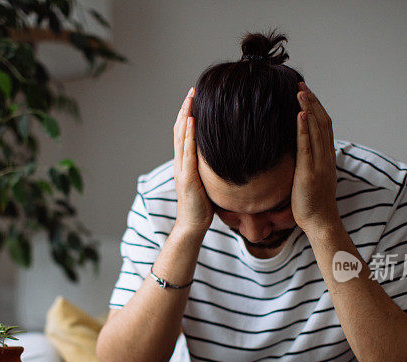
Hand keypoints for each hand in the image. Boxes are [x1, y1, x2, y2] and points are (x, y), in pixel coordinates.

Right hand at [173, 87, 213, 235]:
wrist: (192, 226)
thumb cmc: (202, 207)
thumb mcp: (208, 182)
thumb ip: (211, 168)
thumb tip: (226, 157)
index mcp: (185, 163)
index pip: (184, 134)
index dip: (188, 115)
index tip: (195, 98)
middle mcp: (180, 163)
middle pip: (180, 130)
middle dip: (185, 109)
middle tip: (192, 90)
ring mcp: (182, 169)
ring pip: (181, 137)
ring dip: (185, 116)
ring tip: (190, 99)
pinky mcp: (187, 178)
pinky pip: (187, 152)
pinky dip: (188, 135)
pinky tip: (192, 121)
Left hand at [291, 82, 340, 232]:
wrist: (321, 222)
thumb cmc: (313, 204)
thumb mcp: (311, 178)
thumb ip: (307, 163)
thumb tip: (296, 153)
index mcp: (327, 157)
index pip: (324, 126)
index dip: (316, 108)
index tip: (305, 93)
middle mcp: (326, 157)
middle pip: (322, 122)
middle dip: (312, 101)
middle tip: (301, 84)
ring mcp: (319, 164)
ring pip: (317, 130)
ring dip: (308, 109)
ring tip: (300, 91)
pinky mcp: (309, 172)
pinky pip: (307, 147)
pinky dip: (304, 129)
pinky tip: (300, 115)